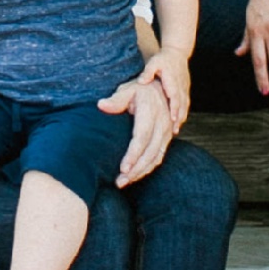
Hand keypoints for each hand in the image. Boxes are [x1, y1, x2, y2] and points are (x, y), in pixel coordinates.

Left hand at [100, 65, 176, 184]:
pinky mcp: (167, 139)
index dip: (133, 154)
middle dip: (135, 169)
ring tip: (124, 182)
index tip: (122, 168)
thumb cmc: (140, 89)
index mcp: (151, 111)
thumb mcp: (128, 90)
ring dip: (140, 172)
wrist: (161, 87)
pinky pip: (159, 157)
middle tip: (120, 181)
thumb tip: (101, 105)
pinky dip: (148, 168)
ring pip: (155, 157)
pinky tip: (135, 175)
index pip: (142, 137)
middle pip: (150, 152)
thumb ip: (116, 100)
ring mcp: (167, 132)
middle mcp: (162, 124)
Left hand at [146, 47, 193, 127]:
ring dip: (181, 118)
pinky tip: (178, 122)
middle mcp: (180, 87)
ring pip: (185, 106)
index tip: (173, 119)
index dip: (174, 109)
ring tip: (175, 130)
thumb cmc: (163, 59)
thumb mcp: (154, 62)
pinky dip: (183, 113)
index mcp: (173, 81)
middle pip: (182, 105)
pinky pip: (185, 104)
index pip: (175, 97)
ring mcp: (184, 89)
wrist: (177, 52)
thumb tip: (141, 81)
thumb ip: (148, 72)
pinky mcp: (185, 90)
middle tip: (174, 131)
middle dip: (178, 118)